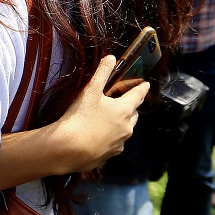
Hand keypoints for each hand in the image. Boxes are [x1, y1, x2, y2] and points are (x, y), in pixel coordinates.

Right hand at [54, 55, 148, 172]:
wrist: (68, 149)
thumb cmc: (80, 117)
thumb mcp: (90, 90)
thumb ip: (102, 72)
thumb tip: (111, 58)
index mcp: (124, 110)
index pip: (138, 96)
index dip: (142, 88)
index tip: (146, 84)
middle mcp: (126, 128)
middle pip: (133, 115)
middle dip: (130, 108)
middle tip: (122, 102)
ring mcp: (119, 143)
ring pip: (124, 131)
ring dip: (120, 124)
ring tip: (107, 120)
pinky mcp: (109, 156)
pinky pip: (113, 144)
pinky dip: (109, 138)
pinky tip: (96, 136)